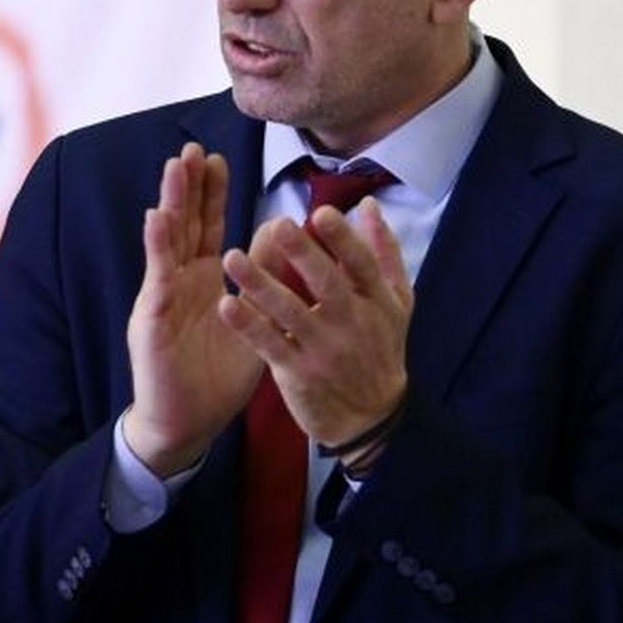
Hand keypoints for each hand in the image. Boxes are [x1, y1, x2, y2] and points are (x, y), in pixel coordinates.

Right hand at [124, 143, 263, 476]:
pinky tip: (157, 217)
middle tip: (192, 148)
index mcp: (202, 280)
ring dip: (171, 201)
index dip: (210, 195)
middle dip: (188, 186)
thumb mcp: (250, 321)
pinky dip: (156, 245)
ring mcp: (162, 296)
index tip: (217, 159)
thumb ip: (261, 281)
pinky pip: (156, 276)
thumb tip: (281, 239)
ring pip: (167, 240)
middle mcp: (179, 281)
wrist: (187, 422)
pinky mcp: (152, 318)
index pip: (206, 227)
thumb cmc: (216, 375)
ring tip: (175, 166)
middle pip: (184, 224)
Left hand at [218, 197, 411, 445]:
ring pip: (290, 313)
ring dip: (260, 285)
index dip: (343, 240)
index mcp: (375, 300)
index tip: (321, 212)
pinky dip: (248, 327)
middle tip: (278, 225)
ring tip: (231, 257)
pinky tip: (226, 305)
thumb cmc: (381, 348)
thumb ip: (383, 252)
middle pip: (327, 285)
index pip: (361, 265)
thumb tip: (369, 205)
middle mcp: (351, 322)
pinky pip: (270, 345)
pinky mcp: (297, 372)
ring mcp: (323, 349)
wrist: (370, 417)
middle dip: (303, 255)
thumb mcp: (397, 302)